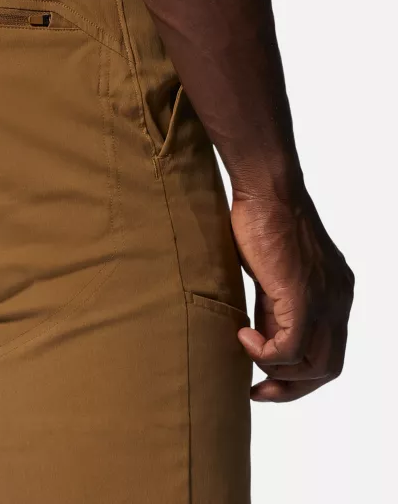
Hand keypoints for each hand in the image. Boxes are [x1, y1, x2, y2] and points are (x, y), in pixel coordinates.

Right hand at [231, 187, 353, 401]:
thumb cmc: (263, 218)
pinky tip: (243, 338)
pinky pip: (291, 349)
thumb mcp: (273, 270)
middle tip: (259, 392)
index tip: (268, 377)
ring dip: (278, 375)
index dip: (301, 372)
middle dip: (293, 388)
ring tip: (246, 360)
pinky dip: (266, 355)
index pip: (330, 350)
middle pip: (329, 367)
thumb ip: (275, 302)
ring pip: (315, 366)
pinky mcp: (302, 298)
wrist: (267, 190)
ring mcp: (325, 301)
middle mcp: (340, 300)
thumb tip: (258, 332)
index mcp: (336, 292)